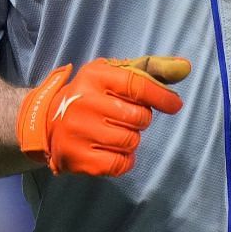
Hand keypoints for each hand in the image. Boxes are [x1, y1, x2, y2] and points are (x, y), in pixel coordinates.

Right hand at [16, 56, 189, 176]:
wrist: (44, 122)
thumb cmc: (90, 95)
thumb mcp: (113, 74)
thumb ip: (151, 69)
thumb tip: (186, 67)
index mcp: (94, 76)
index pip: (138, 85)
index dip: (161, 97)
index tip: (174, 105)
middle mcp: (84, 102)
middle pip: (139, 118)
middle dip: (140, 120)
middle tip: (123, 117)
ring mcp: (78, 132)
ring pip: (131, 142)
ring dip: (130, 140)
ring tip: (113, 132)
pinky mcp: (76, 158)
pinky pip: (120, 164)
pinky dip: (124, 160)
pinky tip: (111, 150)